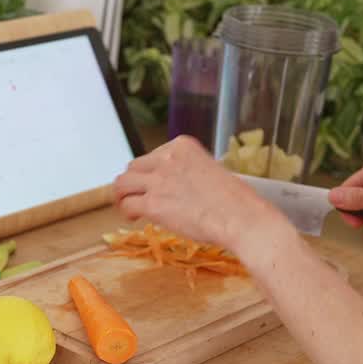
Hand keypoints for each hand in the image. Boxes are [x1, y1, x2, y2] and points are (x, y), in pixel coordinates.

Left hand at [113, 136, 287, 251]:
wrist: (239, 217)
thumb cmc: (234, 200)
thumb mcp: (210, 170)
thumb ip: (186, 171)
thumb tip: (174, 185)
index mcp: (182, 145)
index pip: (152, 155)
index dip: (149, 172)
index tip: (153, 184)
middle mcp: (166, 158)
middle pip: (134, 167)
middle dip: (134, 182)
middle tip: (136, 196)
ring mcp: (158, 180)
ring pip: (122, 183)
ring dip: (123, 195)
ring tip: (128, 206)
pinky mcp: (153, 204)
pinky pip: (127, 204)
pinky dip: (126, 211)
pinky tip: (135, 217)